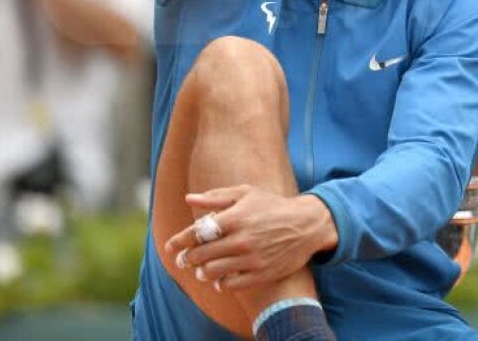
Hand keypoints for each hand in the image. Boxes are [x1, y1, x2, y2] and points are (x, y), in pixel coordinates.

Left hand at [163, 185, 336, 291]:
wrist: (307, 225)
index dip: (179, 241)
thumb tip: (188, 198)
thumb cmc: (272, 206)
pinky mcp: (261, 274)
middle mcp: (241, 239)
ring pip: (212, 272)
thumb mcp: (246, 193)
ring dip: (202, 272)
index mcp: (235, 217)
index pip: (197, 233)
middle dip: (187, 258)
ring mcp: (251, 258)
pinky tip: (220, 278)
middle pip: (200, 255)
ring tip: (201, 270)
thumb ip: (216, 197)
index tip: (171, 247)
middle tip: (184, 260)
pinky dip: (220, 283)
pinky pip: (230, 285)